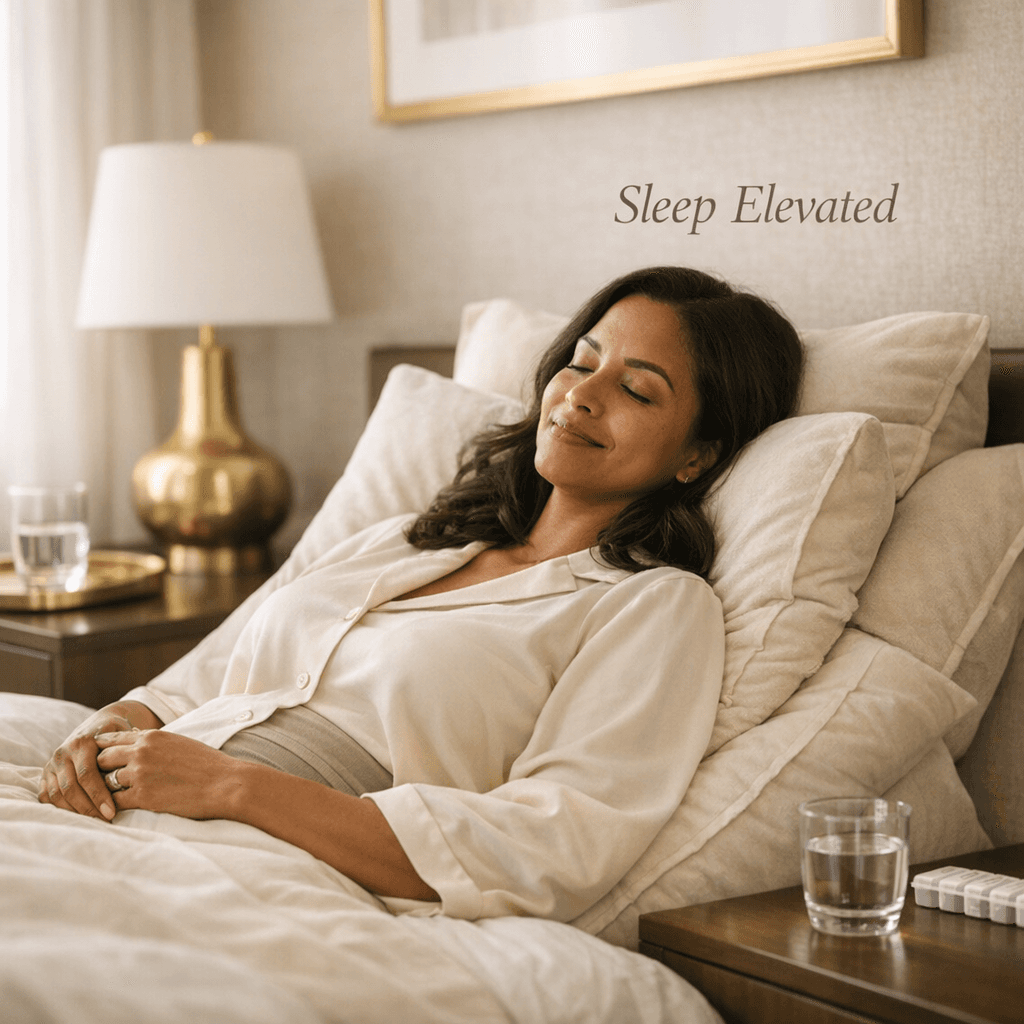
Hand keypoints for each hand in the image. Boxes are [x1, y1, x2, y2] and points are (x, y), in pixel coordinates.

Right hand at [39, 701, 163, 819]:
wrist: (99, 724)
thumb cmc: (117, 734)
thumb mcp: (123, 736)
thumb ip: (125, 753)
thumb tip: (136, 776)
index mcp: (82, 742)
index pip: (87, 775)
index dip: (99, 796)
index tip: (112, 812)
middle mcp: (64, 752)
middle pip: (71, 788)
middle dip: (88, 808)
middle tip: (105, 821)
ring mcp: (52, 764)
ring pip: (58, 794)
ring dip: (75, 811)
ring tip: (94, 821)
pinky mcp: (46, 774)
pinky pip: (47, 796)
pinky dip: (60, 808)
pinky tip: (78, 816)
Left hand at [95, 728, 240, 819]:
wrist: (226, 783)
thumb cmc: (208, 765)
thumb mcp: (179, 743)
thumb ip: (156, 744)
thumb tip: (138, 745)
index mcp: (151, 737)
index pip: (111, 739)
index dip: (103, 751)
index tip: (101, 761)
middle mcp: (142, 752)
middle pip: (102, 758)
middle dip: (98, 770)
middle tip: (99, 782)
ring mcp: (140, 774)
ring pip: (104, 781)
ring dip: (105, 791)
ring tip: (104, 800)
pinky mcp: (143, 797)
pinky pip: (114, 802)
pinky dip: (111, 808)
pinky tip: (113, 813)